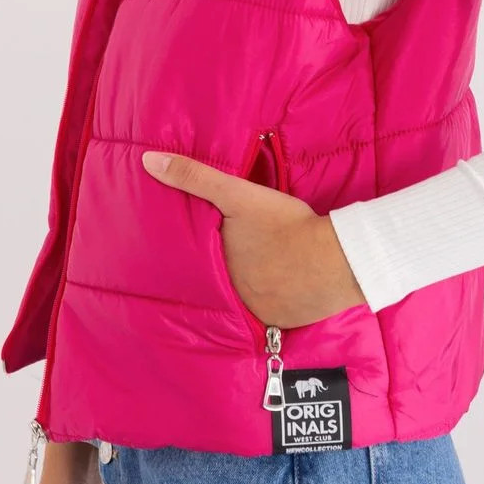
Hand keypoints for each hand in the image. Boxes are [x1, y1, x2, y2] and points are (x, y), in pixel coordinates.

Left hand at [141, 149, 367, 328]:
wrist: (335, 260)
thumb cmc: (284, 226)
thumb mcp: (237, 195)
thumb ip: (195, 176)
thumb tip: (149, 161)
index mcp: (217, 270)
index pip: (200, 264)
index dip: (204, 254)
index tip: (207, 247)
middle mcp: (233, 297)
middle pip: (224, 282)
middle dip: (226, 272)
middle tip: (237, 258)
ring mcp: (260, 313)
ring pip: (247, 300)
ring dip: (250, 288)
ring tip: (259, 273)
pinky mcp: (286, 322)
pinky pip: (272, 313)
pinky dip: (274, 302)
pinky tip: (282, 290)